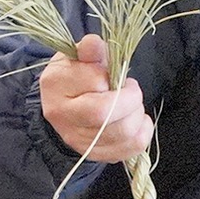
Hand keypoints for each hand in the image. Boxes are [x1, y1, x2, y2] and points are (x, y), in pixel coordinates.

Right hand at [39, 35, 153, 162]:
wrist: (63, 106)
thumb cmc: (74, 76)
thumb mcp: (76, 56)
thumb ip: (89, 50)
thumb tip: (94, 44)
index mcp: (55, 85)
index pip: (93, 82)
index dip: (112, 76)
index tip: (113, 72)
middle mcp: (63, 117)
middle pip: (105, 114)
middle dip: (130, 98)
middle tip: (130, 89)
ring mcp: (79, 141)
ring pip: (123, 132)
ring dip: (137, 113)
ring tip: (132, 103)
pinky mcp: (96, 155)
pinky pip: (131, 148)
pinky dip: (144, 131)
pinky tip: (137, 119)